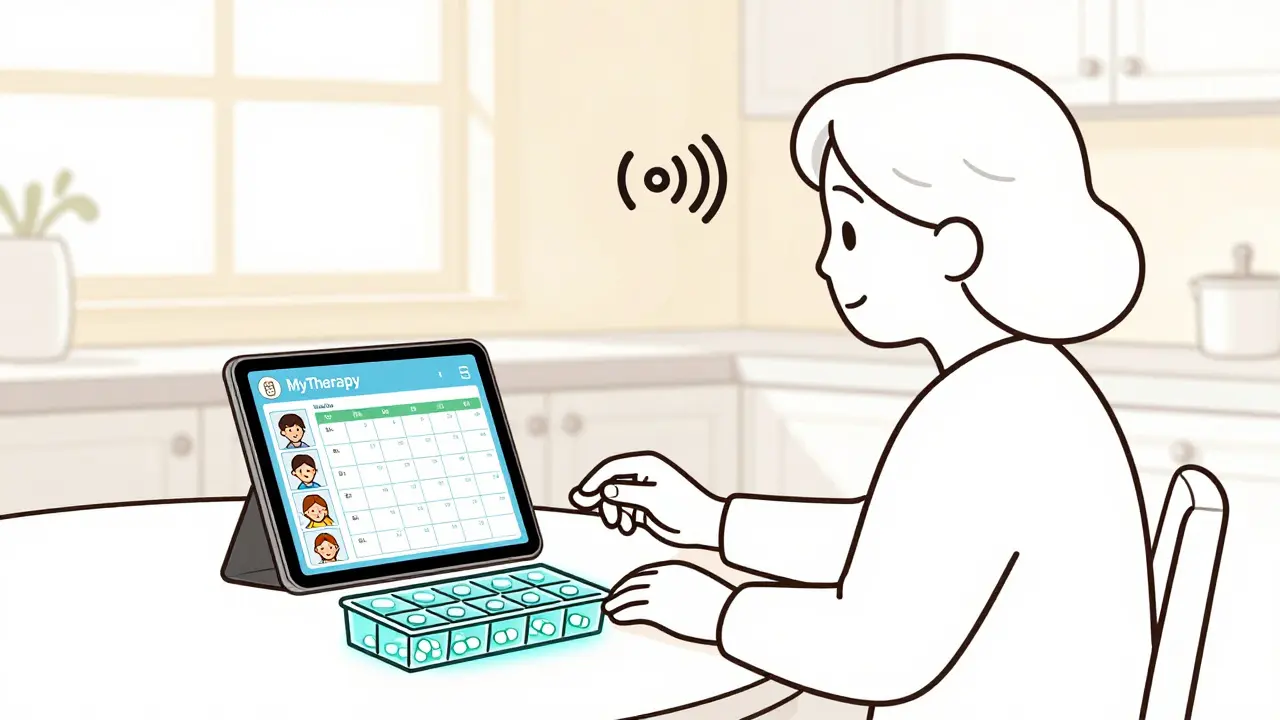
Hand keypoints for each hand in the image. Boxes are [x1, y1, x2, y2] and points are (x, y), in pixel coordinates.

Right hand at [568, 450, 724, 548]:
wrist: (704, 526)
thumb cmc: (684, 509)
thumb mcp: (653, 501)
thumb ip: (627, 494)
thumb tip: (605, 490)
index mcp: (647, 466)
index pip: (611, 468)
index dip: (594, 481)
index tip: (582, 496)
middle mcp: (643, 474)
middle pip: (610, 483)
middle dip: (600, 498)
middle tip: (584, 508)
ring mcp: (643, 490)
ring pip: (614, 498)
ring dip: (613, 511)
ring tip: (621, 526)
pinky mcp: (644, 505)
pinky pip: (623, 508)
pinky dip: (622, 518)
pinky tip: (627, 528)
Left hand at [604, 561, 732, 644]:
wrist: (725, 611)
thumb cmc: (717, 601)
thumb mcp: (696, 583)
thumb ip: (679, 584)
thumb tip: (670, 594)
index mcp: (672, 568)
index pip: (643, 573)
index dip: (629, 581)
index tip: (622, 587)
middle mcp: (661, 578)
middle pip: (632, 584)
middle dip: (619, 592)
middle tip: (611, 599)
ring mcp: (657, 593)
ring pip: (628, 597)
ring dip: (616, 603)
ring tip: (608, 609)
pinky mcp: (656, 610)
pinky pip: (632, 611)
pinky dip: (621, 614)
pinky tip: (616, 617)